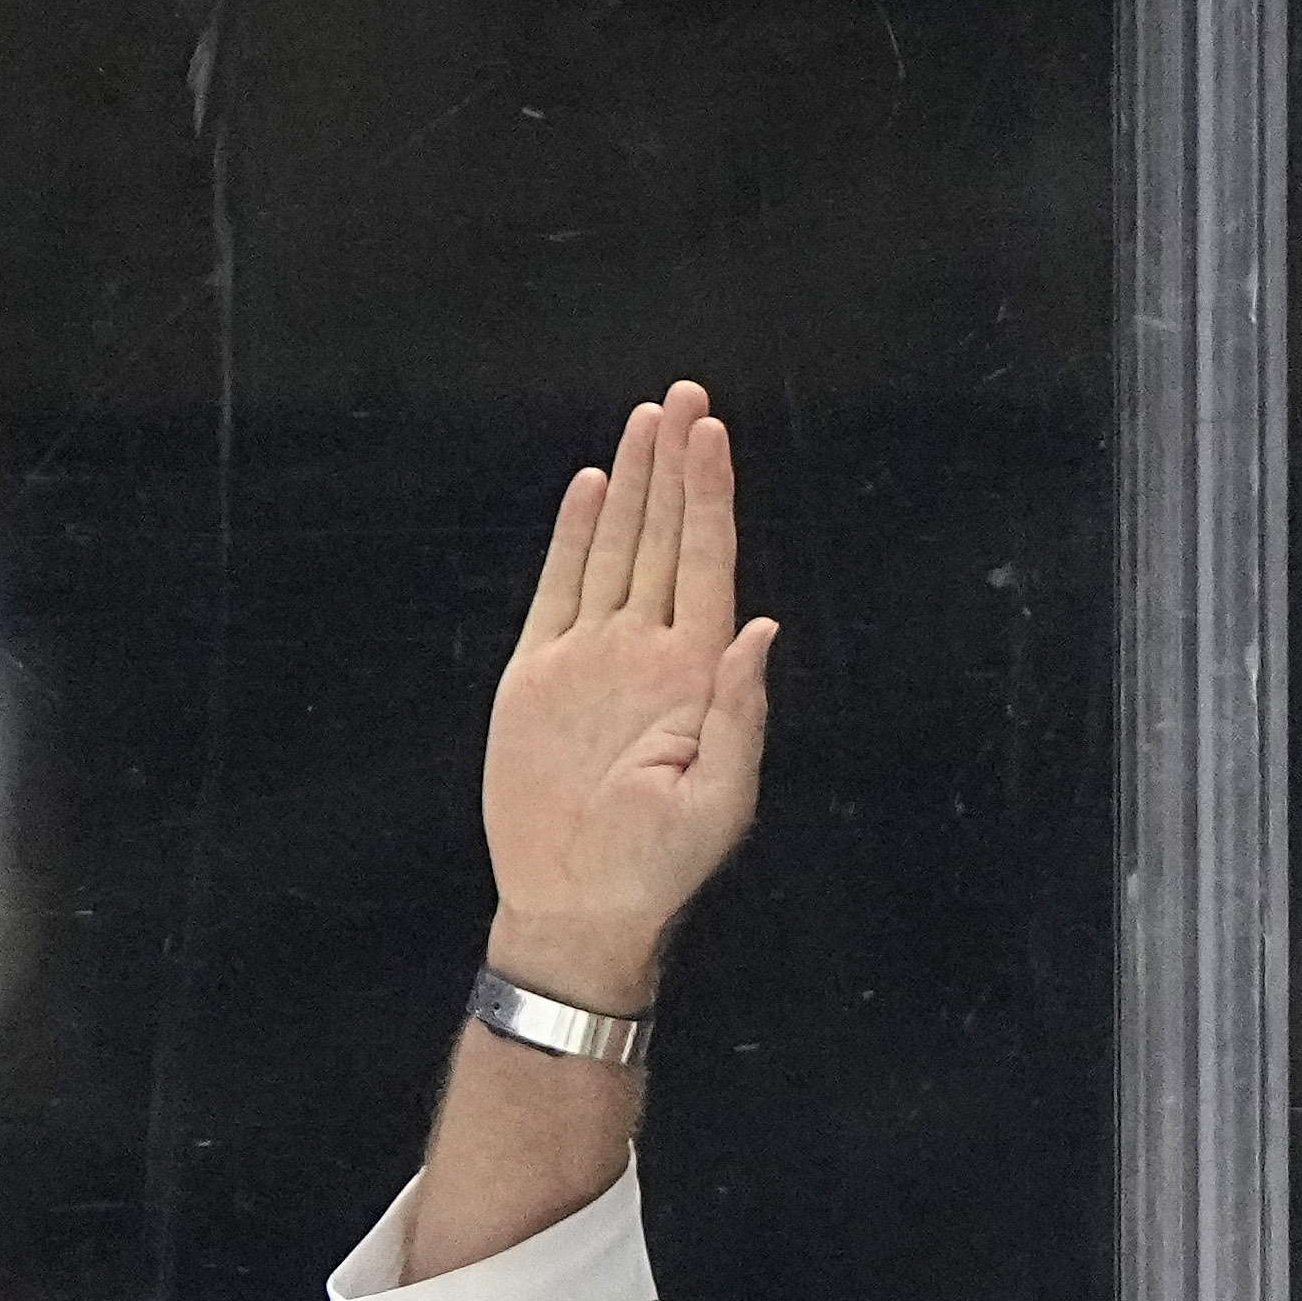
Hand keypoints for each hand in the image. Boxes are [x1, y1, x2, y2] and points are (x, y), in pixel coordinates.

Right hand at [481, 383, 777, 1011]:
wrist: (574, 905)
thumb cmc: (657, 868)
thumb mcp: (720, 801)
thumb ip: (740, 714)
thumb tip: (761, 631)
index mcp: (696, 674)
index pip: (709, 563)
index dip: (711, 497)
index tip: (713, 434)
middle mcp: (647, 650)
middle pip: (666, 538)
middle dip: (676, 467)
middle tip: (686, 395)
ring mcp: (592, 656)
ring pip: (617, 549)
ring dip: (632, 484)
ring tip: (646, 420)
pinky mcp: (540, 673)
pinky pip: (559, 588)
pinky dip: (575, 537)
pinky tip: (592, 488)